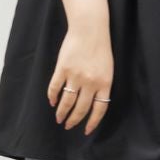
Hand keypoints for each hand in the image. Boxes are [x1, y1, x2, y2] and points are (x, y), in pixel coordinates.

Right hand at [47, 21, 113, 135]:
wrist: (90, 29)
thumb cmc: (100, 48)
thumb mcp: (107, 69)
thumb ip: (101, 85)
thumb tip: (91, 102)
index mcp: (105, 83)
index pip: (99, 109)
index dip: (92, 122)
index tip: (86, 131)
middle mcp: (90, 82)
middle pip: (81, 109)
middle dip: (73, 120)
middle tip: (68, 126)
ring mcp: (76, 76)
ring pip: (67, 101)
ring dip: (62, 112)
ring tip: (59, 118)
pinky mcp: (63, 69)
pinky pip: (55, 88)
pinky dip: (52, 97)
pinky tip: (52, 102)